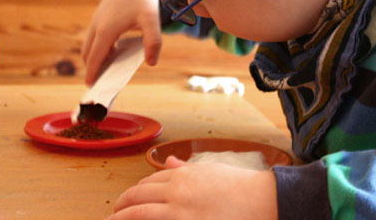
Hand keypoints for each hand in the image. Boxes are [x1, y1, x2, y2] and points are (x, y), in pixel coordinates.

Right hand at [83, 0, 161, 84]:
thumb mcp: (152, 20)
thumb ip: (153, 42)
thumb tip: (151, 63)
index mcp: (107, 30)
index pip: (95, 57)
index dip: (92, 72)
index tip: (90, 86)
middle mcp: (97, 25)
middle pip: (87, 53)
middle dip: (91, 67)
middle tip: (100, 82)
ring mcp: (96, 19)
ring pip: (89, 44)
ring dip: (95, 57)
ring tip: (107, 69)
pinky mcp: (99, 15)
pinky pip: (94, 36)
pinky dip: (98, 47)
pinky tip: (113, 51)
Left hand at [106, 156, 277, 219]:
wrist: (264, 200)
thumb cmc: (240, 187)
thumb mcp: (210, 172)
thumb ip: (186, 169)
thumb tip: (169, 161)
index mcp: (181, 176)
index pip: (147, 184)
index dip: (134, 195)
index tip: (128, 202)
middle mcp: (176, 191)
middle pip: (137, 197)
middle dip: (120, 207)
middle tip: (111, 216)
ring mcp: (179, 211)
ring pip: (138, 213)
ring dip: (120, 218)